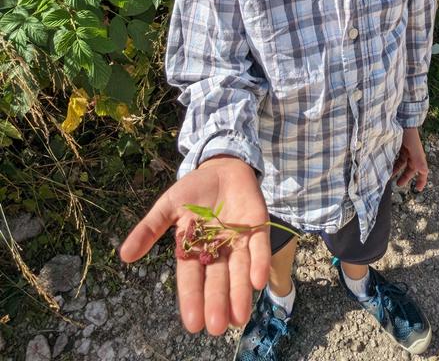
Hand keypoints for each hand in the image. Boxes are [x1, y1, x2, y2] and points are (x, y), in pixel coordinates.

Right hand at [119, 155, 269, 334]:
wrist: (223, 166)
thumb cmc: (193, 189)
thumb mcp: (168, 206)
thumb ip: (150, 229)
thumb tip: (124, 255)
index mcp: (193, 248)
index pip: (191, 278)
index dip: (192, 298)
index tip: (193, 324)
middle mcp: (217, 250)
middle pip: (217, 279)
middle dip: (217, 301)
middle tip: (217, 327)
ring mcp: (238, 240)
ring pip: (239, 270)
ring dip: (239, 293)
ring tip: (238, 317)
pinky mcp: (257, 228)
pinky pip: (259, 247)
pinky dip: (259, 263)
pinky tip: (258, 281)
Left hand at [392, 127, 428, 191]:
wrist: (403, 119)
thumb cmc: (410, 134)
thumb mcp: (415, 149)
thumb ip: (419, 160)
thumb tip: (424, 172)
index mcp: (418, 156)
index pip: (423, 171)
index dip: (422, 181)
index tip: (418, 189)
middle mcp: (413, 154)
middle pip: (410, 169)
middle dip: (405, 177)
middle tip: (398, 184)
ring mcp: (406, 149)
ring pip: (402, 163)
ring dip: (397, 170)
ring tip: (389, 175)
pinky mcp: (399, 144)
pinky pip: (397, 156)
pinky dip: (393, 162)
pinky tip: (387, 165)